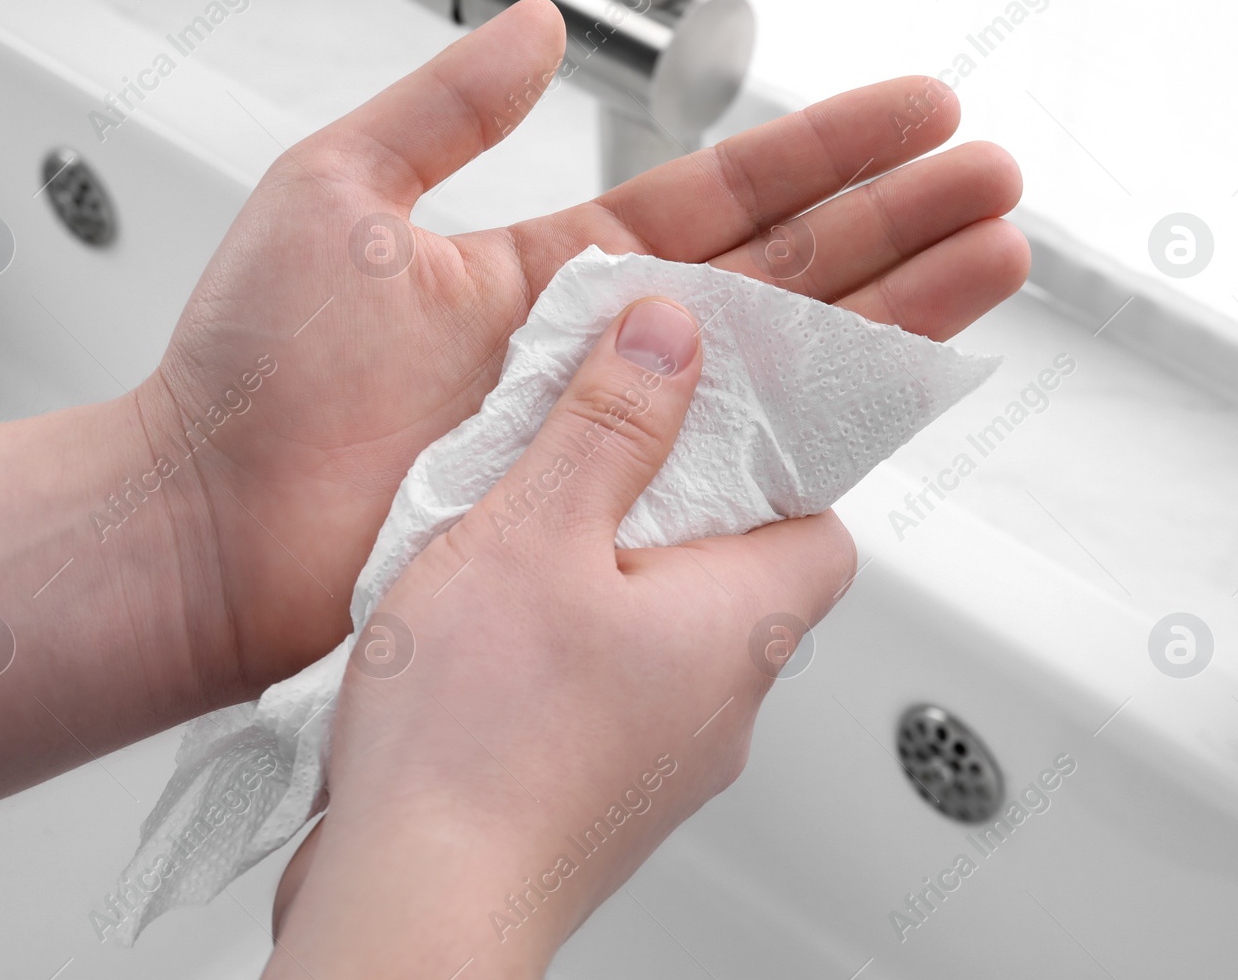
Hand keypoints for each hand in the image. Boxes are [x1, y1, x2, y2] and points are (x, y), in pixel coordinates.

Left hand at [135, 0, 1025, 694]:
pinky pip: (749, 463)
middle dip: (898, 222)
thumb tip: (531, 30)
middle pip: (788, 274)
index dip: (825, 152)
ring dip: (898, 307)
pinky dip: (832, 422)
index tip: (914, 113)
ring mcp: (621, 435)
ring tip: (992, 256)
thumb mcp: (343, 190)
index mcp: (558, 270)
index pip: (724, 196)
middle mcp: (608, 352)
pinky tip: (909, 379)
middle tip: (994, 181)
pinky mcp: (618, 515)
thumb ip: (448, 108)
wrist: (211, 523)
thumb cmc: (253, 375)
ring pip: (790, 360)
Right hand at [263, 296, 855, 977]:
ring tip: (521, 541)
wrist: (414, 903)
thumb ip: (611, 425)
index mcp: (742, 625)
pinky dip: (564, 647)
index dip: (773, 459)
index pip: (823, 520)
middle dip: (666, 507)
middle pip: (736, 572)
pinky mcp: (596, 793)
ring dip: (605, 579)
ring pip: (662, 632)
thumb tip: (673, 334)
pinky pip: (605, 689)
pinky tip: (488, 633)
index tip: (706, 413)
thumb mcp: (537, 529)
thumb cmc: (480, 741)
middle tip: (589, 460)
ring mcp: (662, 760)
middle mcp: (722, 703)